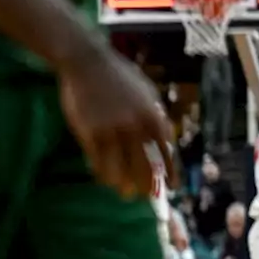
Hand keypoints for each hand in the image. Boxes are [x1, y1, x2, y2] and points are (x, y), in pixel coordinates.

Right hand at [59, 53, 175, 198]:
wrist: (87, 63)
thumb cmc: (118, 76)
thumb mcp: (146, 93)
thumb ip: (154, 115)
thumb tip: (162, 139)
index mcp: (152, 116)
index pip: (165, 152)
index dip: (169, 172)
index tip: (172, 187)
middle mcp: (135, 126)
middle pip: (143, 164)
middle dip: (145, 184)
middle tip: (144, 196)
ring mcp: (111, 131)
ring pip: (119, 167)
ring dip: (122, 182)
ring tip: (122, 192)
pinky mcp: (90, 133)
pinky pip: (97, 160)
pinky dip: (101, 171)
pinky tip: (103, 178)